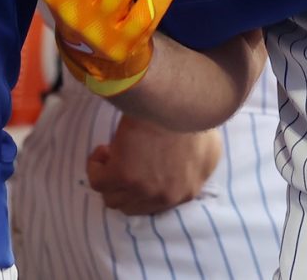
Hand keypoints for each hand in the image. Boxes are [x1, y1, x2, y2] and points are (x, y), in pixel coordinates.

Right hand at [86, 116, 222, 214]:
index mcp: (185, 193)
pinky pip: (97, 181)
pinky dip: (96, 167)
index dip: (144, 186)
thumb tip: (187, 169)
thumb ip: (200, 167)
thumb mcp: (211, 149)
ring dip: (109, 178)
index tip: (140, 166)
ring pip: (113, 197)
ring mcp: (142, 189)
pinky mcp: (122, 175)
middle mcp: (164, 198)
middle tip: (125, 159)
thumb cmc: (196, 117)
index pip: (157, 205)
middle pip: (132, 206)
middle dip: (125, 186)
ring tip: (113, 153)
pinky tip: (103, 149)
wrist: (180, 101)